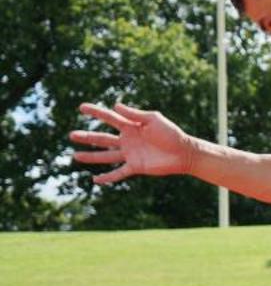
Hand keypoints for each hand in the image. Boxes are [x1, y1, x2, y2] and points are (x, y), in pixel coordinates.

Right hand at [69, 101, 194, 184]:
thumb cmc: (171, 133)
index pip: (109, 118)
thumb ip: (135, 114)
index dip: (96, 112)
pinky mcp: (135, 167)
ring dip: (91, 157)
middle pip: (102, 138)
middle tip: (71, 135)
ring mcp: (130, 154)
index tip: (81, 107)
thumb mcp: (153, 119)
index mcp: (131, 126)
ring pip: (106, 156)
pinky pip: (118, 173)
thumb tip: (115, 105)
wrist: (184, 152)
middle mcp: (127, 140)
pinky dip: (107, 177)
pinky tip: (95, 180)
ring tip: (75, 156)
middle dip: (87, 137)